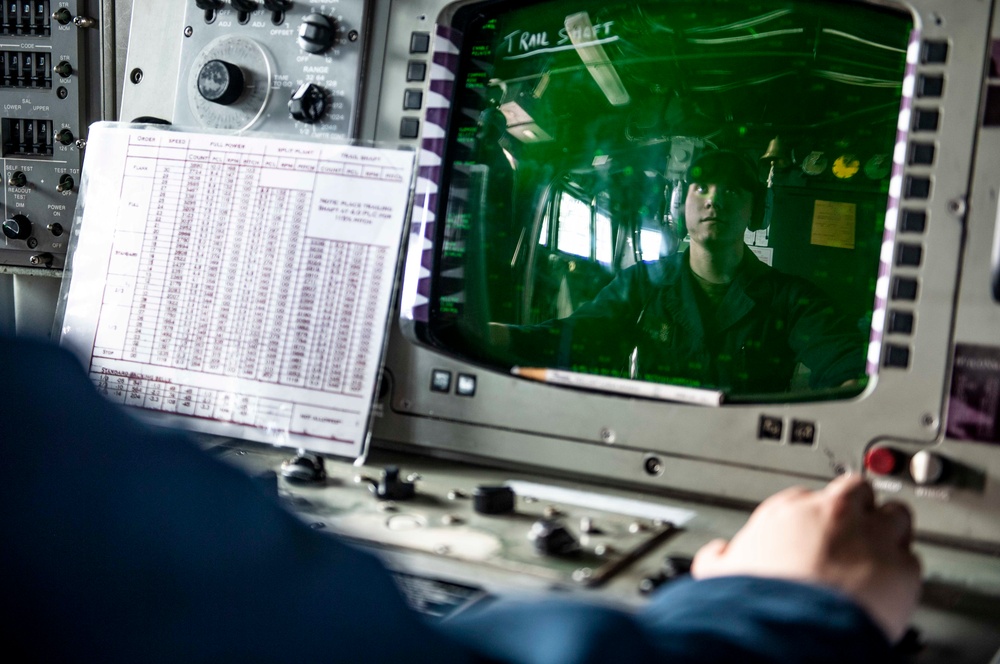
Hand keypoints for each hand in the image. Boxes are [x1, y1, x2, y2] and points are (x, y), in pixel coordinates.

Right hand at [691, 474, 920, 641]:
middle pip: (856, 491)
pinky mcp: (901, 567)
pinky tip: (895, 582)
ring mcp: (871, 537)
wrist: (790, 624)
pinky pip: (912, 559)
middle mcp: (832, 514)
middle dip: (857, 509)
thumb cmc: (757, 598)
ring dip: (889, 528)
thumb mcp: (721, 572)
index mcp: (788, 510)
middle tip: (852, 530)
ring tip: (882, 546)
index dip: (812, 516)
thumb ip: (722, 557)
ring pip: (894, 514)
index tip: (811, 529)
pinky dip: (904, 570)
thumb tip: (717, 555)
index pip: (807, 496)